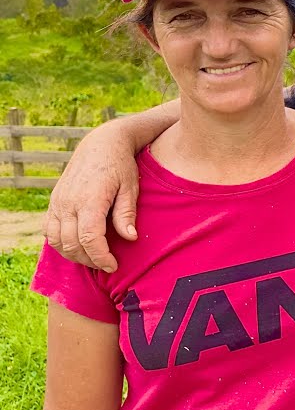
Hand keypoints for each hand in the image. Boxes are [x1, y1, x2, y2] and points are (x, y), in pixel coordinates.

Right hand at [44, 125, 140, 272]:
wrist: (102, 144)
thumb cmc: (121, 165)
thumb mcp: (131, 187)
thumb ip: (127, 213)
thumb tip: (129, 238)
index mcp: (90, 199)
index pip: (89, 238)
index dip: (101, 257)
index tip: (114, 265)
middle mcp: (68, 202)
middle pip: (72, 244)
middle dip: (90, 260)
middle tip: (107, 264)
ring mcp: (58, 203)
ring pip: (56, 241)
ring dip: (74, 255)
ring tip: (94, 258)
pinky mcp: (54, 202)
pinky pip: (49, 231)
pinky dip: (61, 244)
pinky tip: (78, 246)